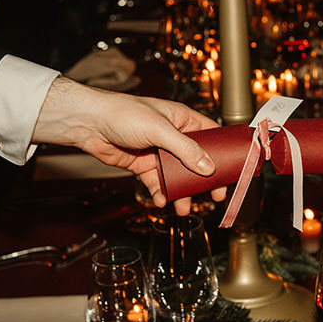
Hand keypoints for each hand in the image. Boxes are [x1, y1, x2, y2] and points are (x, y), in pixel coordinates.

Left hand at [33, 78, 225, 214]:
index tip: (232, 172)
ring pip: (178, 176)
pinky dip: (162, 194)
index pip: (212, 137)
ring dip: (182, 192)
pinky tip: (162, 201)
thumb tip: (208, 167)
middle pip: (197, 161)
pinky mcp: (144, 165)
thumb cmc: (123, 114)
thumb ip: (185, 149)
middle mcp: (174, 136)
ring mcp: (159, 152)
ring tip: (184, 207)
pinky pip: (159, 183)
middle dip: (204, 180)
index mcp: (183, 120)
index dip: (223, 154)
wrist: (90, 124)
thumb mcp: (160, 130)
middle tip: (213, 197)